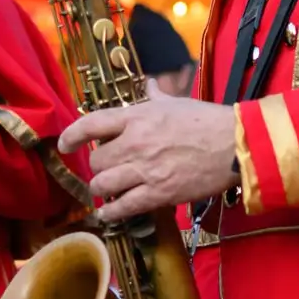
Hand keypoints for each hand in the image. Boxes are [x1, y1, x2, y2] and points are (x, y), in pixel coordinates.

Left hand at [57, 96, 236, 222]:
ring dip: (102, 189)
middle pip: (96, 161)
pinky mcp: (158, 194)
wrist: (234, 145)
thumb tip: (149, 85)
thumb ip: (156, 96)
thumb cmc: (207, 120)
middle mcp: (135, 143)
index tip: (64, 143)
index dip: (72, 135)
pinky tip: (107, 213)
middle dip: (97, 167)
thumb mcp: (177, 102)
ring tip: (108, 189)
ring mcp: (145, 170)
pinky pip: (122, 207)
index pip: (91, 124)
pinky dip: (110, 212)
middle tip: (106, 169)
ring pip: (103, 185)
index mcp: (138, 117)